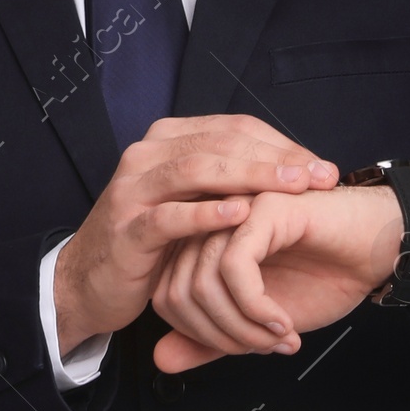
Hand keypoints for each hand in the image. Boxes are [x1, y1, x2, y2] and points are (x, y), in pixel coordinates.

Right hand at [53, 114, 338, 354]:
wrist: (87, 282)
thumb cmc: (151, 242)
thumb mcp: (189, 200)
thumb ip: (227, 179)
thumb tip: (295, 168)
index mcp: (166, 140)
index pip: (234, 127)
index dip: (282, 143)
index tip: (322, 166)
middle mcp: (146, 155)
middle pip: (221, 142)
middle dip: (277, 158)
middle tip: (320, 176)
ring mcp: (133, 190)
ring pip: (197, 170)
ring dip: (251, 176)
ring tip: (293, 187)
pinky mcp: (127, 230)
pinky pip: (170, 217)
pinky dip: (207, 213)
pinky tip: (242, 215)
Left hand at [151, 182, 409, 371]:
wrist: (378, 250)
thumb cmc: (323, 275)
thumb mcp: (257, 321)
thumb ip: (210, 339)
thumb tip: (160, 360)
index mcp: (202, 242)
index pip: (167, 298)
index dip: (201, 337)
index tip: (246, 350)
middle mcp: (210, 222)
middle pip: (178, 293)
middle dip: (221, 337)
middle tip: (265, 348)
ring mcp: (233, 209)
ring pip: (202, 283)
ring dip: (242, 328)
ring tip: (279, 337)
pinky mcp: (262, 208)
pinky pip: (235, 268)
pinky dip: (257, 308)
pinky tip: (283, 322)